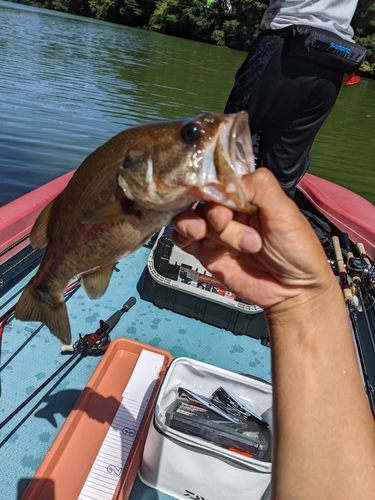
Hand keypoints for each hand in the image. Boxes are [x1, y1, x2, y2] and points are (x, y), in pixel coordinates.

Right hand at [172, 168, 333, 310]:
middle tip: (224, 221)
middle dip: (210, 210)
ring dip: (195, 223)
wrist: (294, 290)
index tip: (220, 197)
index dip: (215, 186)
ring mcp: (217, 232)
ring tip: (208, 234)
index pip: (221, 179)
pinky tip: (194, 238)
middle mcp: (230, 211)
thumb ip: (259, 188)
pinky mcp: (207, 253)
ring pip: (190, 217)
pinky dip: (181, 235)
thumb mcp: (285, 212)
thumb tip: (227, 180)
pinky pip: (183, 239)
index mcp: (248, 195)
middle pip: (202, 198)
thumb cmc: (298, 249)